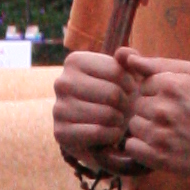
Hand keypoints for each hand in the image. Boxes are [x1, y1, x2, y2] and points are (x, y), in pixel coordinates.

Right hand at [52, 49, 132, 163]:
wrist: (99, 128)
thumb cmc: (116, 96)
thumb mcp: (126, 73)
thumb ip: (130, 59)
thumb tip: (124, 54)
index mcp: (74, 61)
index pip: (116, 72)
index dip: (131, 85)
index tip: (130, 91)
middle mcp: (62, 82)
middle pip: (112, 94)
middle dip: (126, 105)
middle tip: (125, 109)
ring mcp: (58, 108)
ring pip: (106, 115)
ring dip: (120, 121)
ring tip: (118, 120)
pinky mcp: (60, 132)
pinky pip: (98, 133)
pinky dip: (112, 135)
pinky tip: (112, 132)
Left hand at [113, 52, 189, 179]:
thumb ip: (164, 64)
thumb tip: (130, 58)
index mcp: (171, 84)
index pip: (144, 84)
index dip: (158, 92)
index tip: (175, 101)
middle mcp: (162, 108)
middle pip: (137, 105)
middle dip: (151, 109)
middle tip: (174, 118)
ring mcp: (159, 134)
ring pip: (134, 126)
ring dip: (146, 128)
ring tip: (169, 132)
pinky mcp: (159, 158)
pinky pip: (131, 147)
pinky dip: (141, 147)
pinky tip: (159, 146)